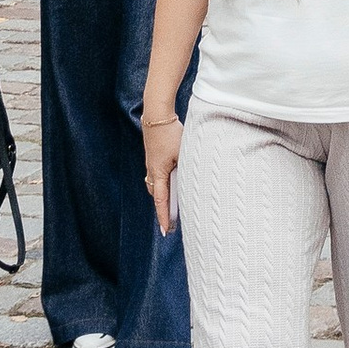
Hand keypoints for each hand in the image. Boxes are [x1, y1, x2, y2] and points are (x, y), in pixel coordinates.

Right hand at [143, 111, 181, 235]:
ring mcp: (152, 164)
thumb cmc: (171, 133)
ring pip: (156, 185)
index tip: (165, 232)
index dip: (163, 217)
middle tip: (171, 223)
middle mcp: (152, 171)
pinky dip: (164, 183)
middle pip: (157, 195)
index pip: (161, 200)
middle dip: (163, 209)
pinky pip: (157, 176)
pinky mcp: (153, 157)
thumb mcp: (183, 152)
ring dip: (164, 195)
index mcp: (159, 172)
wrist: (157, 115)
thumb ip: (188, 168)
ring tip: (174, 204)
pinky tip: (173, 181)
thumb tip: (197, 180)